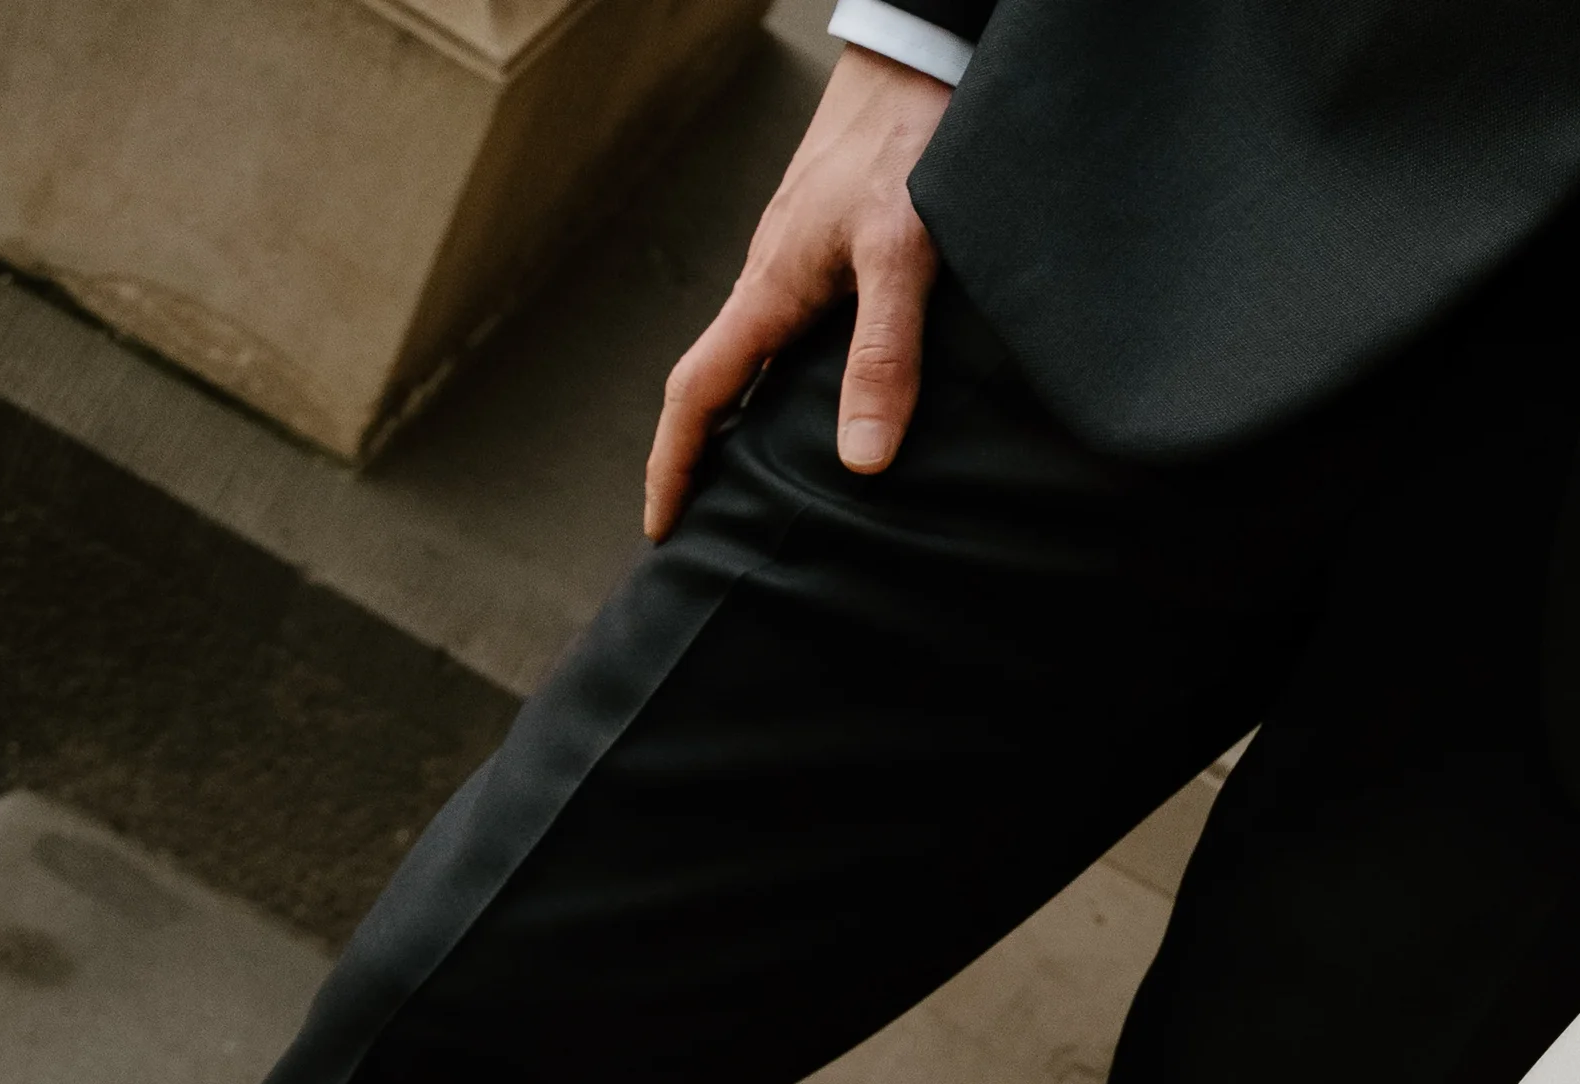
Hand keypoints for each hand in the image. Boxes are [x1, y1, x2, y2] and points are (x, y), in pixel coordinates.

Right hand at [644, 47, 951, 540]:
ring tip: (758, 492)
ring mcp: (796, 268)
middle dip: (699, 461)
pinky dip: (786, 390)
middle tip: (705, 530)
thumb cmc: (905, 141)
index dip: (673, 467)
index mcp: (767, 292)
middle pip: (716, 388)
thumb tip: (860, 461)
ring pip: (755, 364)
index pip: (696, 395)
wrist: (918, 58)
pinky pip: (791, 338)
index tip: (661, 526)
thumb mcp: (903, 251)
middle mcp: (770, 284)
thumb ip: (884, 353)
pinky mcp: (829, 252)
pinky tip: (820, 413)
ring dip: (744, 427)